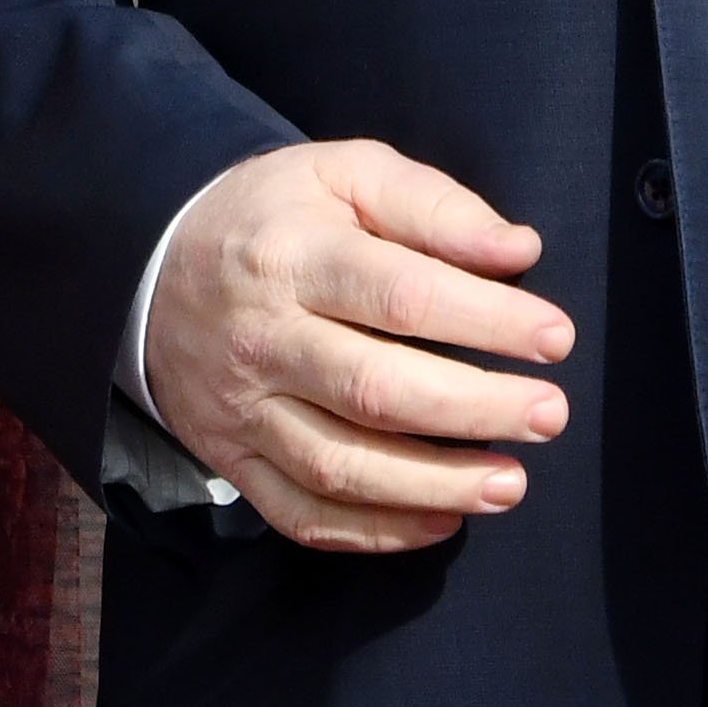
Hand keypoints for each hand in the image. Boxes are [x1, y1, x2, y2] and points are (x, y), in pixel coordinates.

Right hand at [141, 137, 573, 550]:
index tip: (556, 337)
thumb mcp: (343, 174)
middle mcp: (263, 339)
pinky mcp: (233, 461)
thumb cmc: (274, 216)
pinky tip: (441, 521)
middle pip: (375, 390)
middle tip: (550, 415)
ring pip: (340, 467)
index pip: (401, 295)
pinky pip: (302, 515)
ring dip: (434, 485)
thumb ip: (433, 205)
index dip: (487, 319)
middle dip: (475, 409)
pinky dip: (375, 532)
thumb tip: (518, 250)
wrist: (151, 264)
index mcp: (293, 257)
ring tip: (511, 483)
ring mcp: (243, 410)